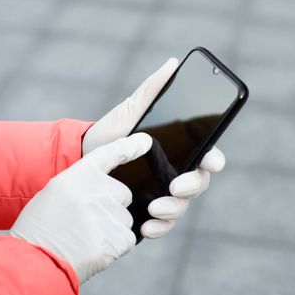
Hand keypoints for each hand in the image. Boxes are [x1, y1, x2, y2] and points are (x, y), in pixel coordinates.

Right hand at [10, 133, 152, 282]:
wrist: (34, 262)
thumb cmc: (37, 231)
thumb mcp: (53, 195)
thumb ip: (80, 187)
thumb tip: (103, 192)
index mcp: (77, 176)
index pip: (108, 153)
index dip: (128, 147)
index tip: (145, 141)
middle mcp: (97, 190)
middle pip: (123, 195)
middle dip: (112, 209)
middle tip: (85, 225)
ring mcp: (109, 213)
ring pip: (124, 220)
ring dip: (111, 231)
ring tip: (84, 241)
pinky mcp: (118, 237)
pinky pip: (127, 240)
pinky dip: (114, 248)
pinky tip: (92, 252)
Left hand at [82, 58, 225, 238]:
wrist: (80, 161)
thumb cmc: (108, 135)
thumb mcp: (128, 112)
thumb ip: (151, 91)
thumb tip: (172, 65)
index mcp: (177, 150)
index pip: (206, 156)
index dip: (214, 159)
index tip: (210, 161)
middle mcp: (175, 173)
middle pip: (198, 183)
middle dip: (191, 187)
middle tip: (174, 186)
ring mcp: (163, 194)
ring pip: (182, 206)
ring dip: (174, 209)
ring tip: (155, 208)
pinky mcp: (148, 211)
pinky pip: (163, 224)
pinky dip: (159, 228)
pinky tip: (147, 228)